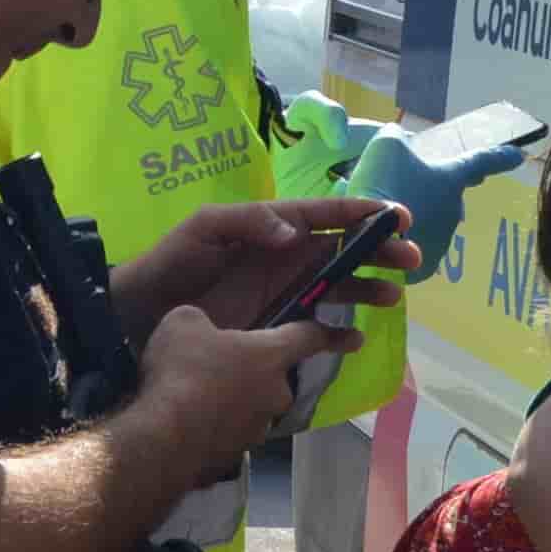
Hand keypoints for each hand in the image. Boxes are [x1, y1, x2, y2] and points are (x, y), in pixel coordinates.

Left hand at [120, 197, 416, 337]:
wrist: (137, 313)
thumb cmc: (171, 263)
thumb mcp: (206, 228)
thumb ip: (250, 222)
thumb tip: (296, 233)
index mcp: (272, 226)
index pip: (326, 215)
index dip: (363, 214)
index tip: (398, 217)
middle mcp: (284, 257)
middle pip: (343, 250)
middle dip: (379, 252)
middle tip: (412, 259)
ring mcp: (281, 291)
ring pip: (337, 285)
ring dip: (368, 287)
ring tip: (395, 296)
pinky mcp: (273, 324)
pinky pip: (314, 325)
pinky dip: (338, 331)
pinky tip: (358, 337)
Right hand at [132, 303, 341, 482]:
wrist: (165, 437)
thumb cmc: (182, 371)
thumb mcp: (184, 324)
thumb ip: (202, 322)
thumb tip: (201, 331)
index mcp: (270, 356)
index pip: (308, 338)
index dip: (328, 333)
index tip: (355, 337)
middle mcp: (275, 393)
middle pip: (275, 377)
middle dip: (255, 372)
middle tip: (223, 367)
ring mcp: (257, 429)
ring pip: (252, 406)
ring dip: (234, 401)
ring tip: (197, 397)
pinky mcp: (235, 455)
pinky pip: (230, 431)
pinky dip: (215, 425)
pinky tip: (188, 421)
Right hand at [341, 114, 528, 261]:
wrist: (368, 237)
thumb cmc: (383, 184)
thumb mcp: (388, 146)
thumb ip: (399, 137)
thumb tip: (404, 141)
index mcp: (451, 180)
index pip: (482, 162)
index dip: (500, 156)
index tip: (518, 156)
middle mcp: (454, 212)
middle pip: (447, 197)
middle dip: (433, 193)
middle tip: (405, 188)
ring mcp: (441, 242)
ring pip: (428, 224)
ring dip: (413, 219)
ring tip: (381, 216)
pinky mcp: (423, 268)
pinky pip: (414, 247)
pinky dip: (401, 241)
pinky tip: (382, 237)